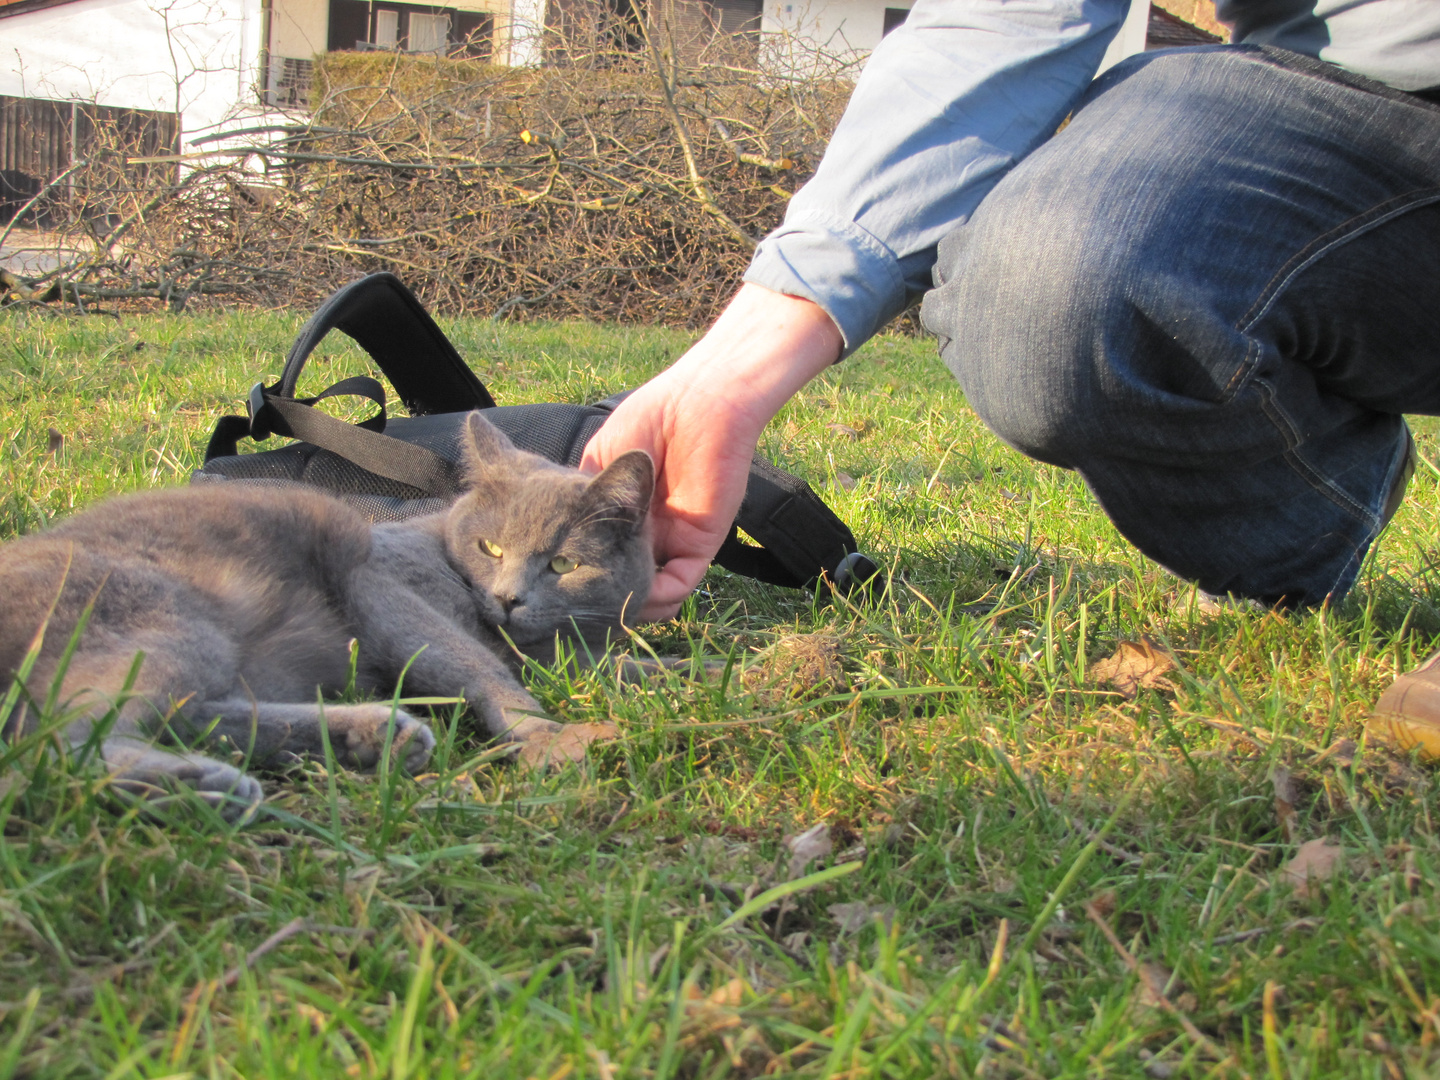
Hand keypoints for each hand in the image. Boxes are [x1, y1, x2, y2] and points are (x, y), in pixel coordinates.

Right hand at [582, 284, 842, 620]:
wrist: (695, 405)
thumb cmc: (648, 421)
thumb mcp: (596, 465)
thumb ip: (582, 505)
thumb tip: (561, 548)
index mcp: (621, 516)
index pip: (600, 558)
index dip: (580, 576)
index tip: (556, 590)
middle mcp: (647, 535)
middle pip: (625, 582)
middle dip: (604, 600)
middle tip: (576, 610)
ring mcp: (673, 542)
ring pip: (653, 593)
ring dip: (631, 606)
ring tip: (605, 609)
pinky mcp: (701, 545)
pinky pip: (680, 585)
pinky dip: (659, 599)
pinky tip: (638, 596)